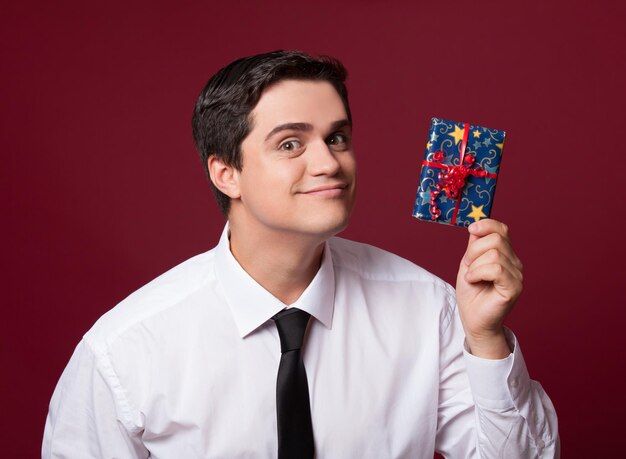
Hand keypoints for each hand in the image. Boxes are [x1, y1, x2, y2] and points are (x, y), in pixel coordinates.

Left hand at [455, 219, 522, 358]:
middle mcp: (514, 263)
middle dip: (474, 251)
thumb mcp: (469, 263)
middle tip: (468, 266)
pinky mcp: (514, 288)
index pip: (502, 229)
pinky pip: (496, 269)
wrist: (473, 319)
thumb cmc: (471, 293)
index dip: (486, 225)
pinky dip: (479, 272)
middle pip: (496, 239)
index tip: (471, 230)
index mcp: (505, 254)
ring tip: (471, 277)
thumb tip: (476, 225)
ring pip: (494, 254)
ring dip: (475, 265)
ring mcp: (516, 275)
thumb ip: (475, 245)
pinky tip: (473, 280)